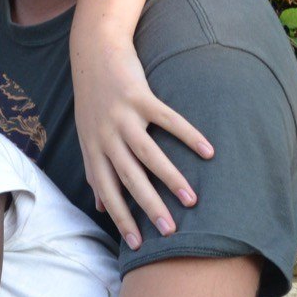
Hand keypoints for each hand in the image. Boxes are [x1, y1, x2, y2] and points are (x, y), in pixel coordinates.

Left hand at [70, 35, 212, 249]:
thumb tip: (100, 206)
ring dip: (171, 179)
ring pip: (148, 154)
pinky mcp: (139, 96)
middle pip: (128, 177)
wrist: (93, 52)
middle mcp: (105, 136)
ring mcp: (122, 116)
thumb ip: (95, 170)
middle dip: (148, 206)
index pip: (107, 190)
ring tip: (191, 201)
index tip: (138, 244)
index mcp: (94, 149)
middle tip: (169, 231)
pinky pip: (167, 120)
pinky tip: (209, 151)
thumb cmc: (93, 100)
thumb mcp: (87, 137)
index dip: (120, 217)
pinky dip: (188, 136)